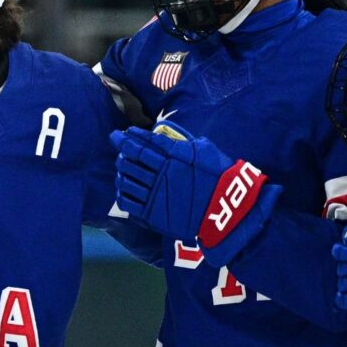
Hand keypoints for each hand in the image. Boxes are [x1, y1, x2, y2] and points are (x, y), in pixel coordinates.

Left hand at [112, 123, 280, 264]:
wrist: (227, 212)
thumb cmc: (220, 178)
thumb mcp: (205, 150)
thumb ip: (183, 141)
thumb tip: (167, 134)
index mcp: (174, 156)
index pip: (144, 142)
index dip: (129, 137)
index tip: (121, 133)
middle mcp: (162, 173)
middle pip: (130, 158)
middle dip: (121, 150)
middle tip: (119, 147)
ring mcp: (155, 194)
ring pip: (126, 179)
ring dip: (120, 171)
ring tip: (121, 168)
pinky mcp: (153, 214)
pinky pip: (127, 201)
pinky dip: (121, 193)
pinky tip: (123, 188)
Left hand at [333, 231, 346, 341]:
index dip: (343, 250)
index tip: (338, 249)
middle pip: (346, 266)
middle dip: (342, 266)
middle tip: (344, 267)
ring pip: (344, 282)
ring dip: (343, 281)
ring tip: (346, 281)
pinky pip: (345, 301)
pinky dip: (341, 297)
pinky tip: (344, 296)